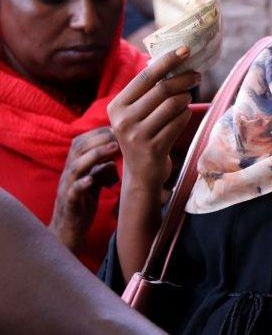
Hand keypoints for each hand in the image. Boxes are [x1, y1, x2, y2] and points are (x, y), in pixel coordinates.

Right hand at [49, 127, 119, 252]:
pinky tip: (92, 179)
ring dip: (95, 156)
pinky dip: (82, 183)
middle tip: (118, 135)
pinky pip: (73, 191)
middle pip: (77, 149)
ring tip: (113, 148)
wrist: (68, 230)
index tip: (116, 128)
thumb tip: (115, 154)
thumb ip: (101, 167)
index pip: (80, 142)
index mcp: (74, 166)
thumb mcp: (94, 182)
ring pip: (75, 167)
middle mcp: (68, 174)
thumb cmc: (83, 203)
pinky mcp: (69, 203)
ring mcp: (67, 188)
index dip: (97, 133)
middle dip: (98, 139)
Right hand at [107, 46, 199, 194]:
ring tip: (186, 99)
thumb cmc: (145, 134)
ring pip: (174, 104)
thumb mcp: (137, 113)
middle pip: (163, 89)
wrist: (142, 173)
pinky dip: (186, 115)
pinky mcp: (153, 147)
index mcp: (117, 106)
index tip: (185, 50)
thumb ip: (148, 90)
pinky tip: (183, 116)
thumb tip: (173, 58)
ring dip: (186, 98)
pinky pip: (180, 121)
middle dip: (184, 78)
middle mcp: (123, 120)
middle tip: (197, 75)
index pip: (145, 77)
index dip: (166, 61)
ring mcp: (137, 135)